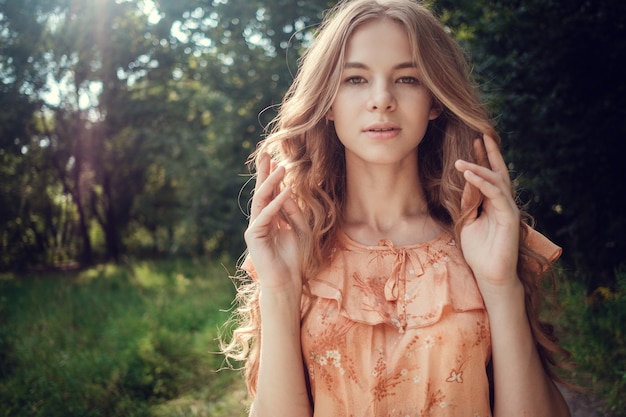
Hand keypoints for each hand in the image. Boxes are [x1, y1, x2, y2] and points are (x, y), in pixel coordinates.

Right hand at [244, 152, 306, 295]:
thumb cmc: (293, 258)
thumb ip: (293, 211)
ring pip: (261, 200)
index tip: (277, 160)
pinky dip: (277, 203)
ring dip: (271, 183)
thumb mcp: (299, 229)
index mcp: (270, 218)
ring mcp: (255, 227)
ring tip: (280, 168)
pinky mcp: (254, 236)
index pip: (270, 194)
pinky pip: (266, 215)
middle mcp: (260, 220)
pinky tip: (286, 191)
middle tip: (267, 154)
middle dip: (264, 173)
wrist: (286, 281)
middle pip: (261, 192)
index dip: (272, 177)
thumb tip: (288, 190)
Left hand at [454, 134, 520, 289]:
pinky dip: (483, 183)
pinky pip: (496, 194)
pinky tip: (470, 174)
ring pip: (496, 181)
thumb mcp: (467, 221)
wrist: (490, 274)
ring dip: (478, 168)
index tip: (473, 142)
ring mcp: (507, 208)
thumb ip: (467, 202)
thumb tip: (465, 180)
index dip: (482, 159)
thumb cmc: (478, 250)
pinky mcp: (509, 216)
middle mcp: (503, 203)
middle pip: (498, 172)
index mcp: (492, 203)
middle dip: (489, 154)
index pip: (489, 176)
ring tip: (461, 160)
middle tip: (480, 136)